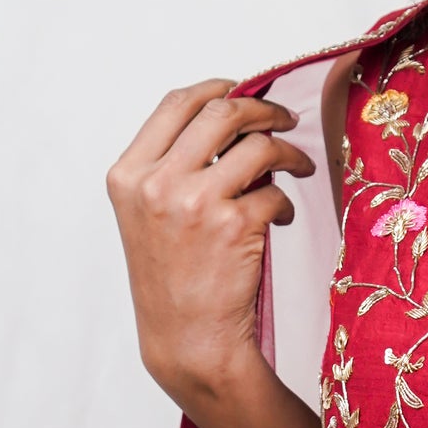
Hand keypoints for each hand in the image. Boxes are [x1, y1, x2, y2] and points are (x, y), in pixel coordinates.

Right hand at [106, 81, 314, 404]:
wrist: (188, 340)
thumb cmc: (173, 279)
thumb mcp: (150, 213)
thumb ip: (176, 164)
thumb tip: (233, 114)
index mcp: (128, 174)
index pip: (176, 104)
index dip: (216, 87)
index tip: (243, 90)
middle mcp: (156, 183)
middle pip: (221, 111)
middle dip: (263, 109)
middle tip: (286, 119)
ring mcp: (193, 203)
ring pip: (258, 146)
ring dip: (288, 152)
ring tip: (300, 167)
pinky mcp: (233, 225)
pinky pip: (276, 193)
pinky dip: (286, 203)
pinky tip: (281, 220)